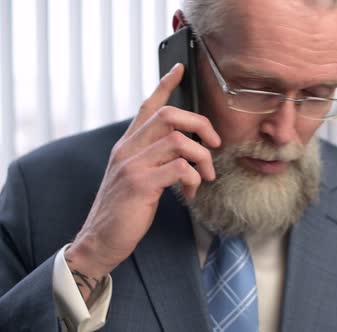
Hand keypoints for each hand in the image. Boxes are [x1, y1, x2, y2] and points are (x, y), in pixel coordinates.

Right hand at [65, 63, 220, 301]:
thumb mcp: (136, 176)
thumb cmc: (124, 209)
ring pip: (180, 142)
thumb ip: (154, 158)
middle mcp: (127, 148)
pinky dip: (194, 179)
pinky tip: (191, 192)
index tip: (180, 68)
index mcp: (128, 144)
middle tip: (214, 145)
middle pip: (170, 115)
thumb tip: (187, 150)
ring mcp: (132, 165)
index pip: (148, 106)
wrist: (101, 239)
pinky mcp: (139, 184)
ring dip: (202, 160)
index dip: (165, 85)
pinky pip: (179, 169)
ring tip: (205, 178)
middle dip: (201, 125)